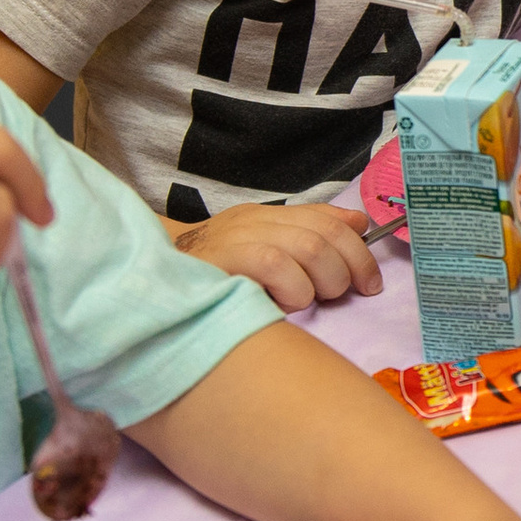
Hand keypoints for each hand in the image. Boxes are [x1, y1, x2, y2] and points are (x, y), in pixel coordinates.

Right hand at [172, 200, 383, 310]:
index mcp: (267, 217)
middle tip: (342, 294)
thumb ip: (309, 234)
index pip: (328, 219)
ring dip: (322, 283)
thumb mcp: (262, 252)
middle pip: (325, 234)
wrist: (149, 284)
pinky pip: (276, 265)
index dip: (359, 249)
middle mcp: (254, 221)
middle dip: (348, 268)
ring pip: (309, 249)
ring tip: (310, 300)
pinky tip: (284, 304)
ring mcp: (238, 237)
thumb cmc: (211, 278)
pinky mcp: (224, 259)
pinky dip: (292, 289)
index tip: (371, 282)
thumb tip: (358, 221)